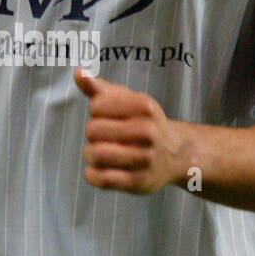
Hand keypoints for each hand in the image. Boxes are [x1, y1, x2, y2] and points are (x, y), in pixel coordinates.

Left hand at [74, 68, 183, 194]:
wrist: (176, 153)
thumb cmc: (144, 122)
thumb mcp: (127, 100)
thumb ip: (100, 88)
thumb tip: (78, 73)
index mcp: (145, 107)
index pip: (97, 106)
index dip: (97, 111)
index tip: (109, 115)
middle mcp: (148, 132)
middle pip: (93, 130)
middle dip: (93, 133)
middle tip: (105, 136)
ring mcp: (145, 159)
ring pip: (95, 155)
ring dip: (91, 154)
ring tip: (100, 152)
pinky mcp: (139, 182)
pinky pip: (101, 179)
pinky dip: (92, 174)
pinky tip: (98, 169)